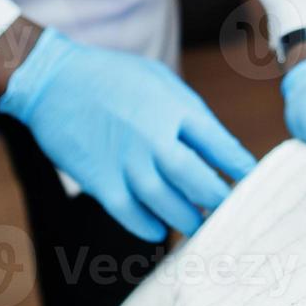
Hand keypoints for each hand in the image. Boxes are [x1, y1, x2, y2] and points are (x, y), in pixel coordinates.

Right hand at [0, 27, 255, 241]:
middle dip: (218, 201)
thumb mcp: (161, 79)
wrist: (55, 81)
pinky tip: (158, 229)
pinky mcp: (101, 180)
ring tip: (197, 223)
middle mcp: (155, 138)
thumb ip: (188, 112)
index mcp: (176, 108)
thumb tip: (214, 148)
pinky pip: (131, 215)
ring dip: (187, 219)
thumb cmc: (113, 76)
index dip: (241, 169)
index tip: (250, 181)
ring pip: (168, 205)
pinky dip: (148, 227)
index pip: (222, 146)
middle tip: (226, 209)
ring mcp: (127, 162)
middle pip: (199, 182)